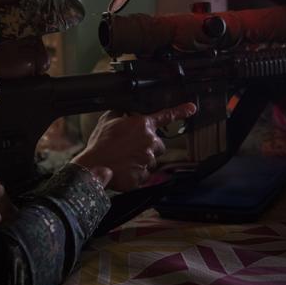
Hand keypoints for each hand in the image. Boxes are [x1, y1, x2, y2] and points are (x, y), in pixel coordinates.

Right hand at [71, 102, 196, 191]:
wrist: (93, 165)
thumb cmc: (100, 143)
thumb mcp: (108, 120)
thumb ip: (121, 113)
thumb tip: (126, 112)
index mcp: (143, 125)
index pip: (165, 116)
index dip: (180, 111)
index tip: (192, 108)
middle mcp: (149, 141)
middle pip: (159, 145)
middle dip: (149, 147)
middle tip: (131, 149)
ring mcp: (148, 159)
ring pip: (152, 161)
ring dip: (142, 161)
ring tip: (124, 160)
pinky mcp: (143, 176)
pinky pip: (144, 175)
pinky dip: (136, 174)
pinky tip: (124, 170)